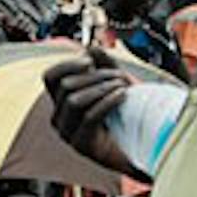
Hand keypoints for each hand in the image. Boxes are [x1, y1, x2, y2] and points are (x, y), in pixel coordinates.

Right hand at [42, 50, 138, 176]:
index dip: (67, 64)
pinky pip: (89, 117)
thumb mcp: (116, 84)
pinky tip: (123, 96)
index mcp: (62, 102)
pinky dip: (107, 101)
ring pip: (74, 100)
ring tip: (123, 87)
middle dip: (96, 76)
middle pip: (66, 86)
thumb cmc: (130, 117)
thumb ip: (103, 65)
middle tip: (120, 76)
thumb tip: (91, 48)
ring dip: (102, 88)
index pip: (50, 77)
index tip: (89, 61)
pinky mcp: (82, 146)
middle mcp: (59, 119)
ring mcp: (68, 134)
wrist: (146, 147)